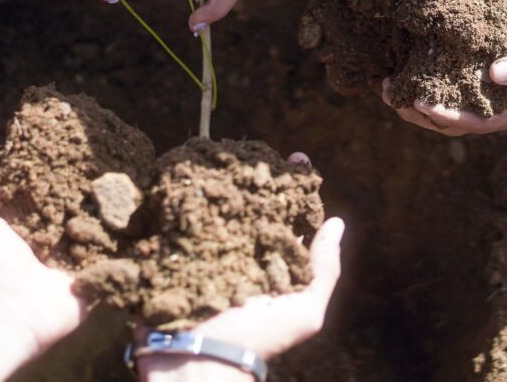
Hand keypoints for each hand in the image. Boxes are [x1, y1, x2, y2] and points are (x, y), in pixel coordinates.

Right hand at [136, 151, 343, 380]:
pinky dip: (177, 198)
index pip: (286, 214)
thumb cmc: (256, 341)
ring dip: (214, 180)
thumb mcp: (304, 312)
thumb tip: (337, 224)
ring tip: (216, 154)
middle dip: (250, 173)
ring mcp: (202, 250)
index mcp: (271, 260)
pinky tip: (181, 175)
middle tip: (250, 147)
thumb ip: (324, 270)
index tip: (297, 158)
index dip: (293, 185)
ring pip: (211, 206)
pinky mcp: (168, 254)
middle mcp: (239, 251)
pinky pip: (174, 220)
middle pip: (248, 202)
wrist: (196, 364)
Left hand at [387, 0, 506, 134]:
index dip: (447, 117)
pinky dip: (434, 68)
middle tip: (389, 93)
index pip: (479, 123)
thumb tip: (494, 74)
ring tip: (390, 80)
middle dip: (422, 111)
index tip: (418, 102)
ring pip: (453, 96)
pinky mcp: (493, 58)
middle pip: (459, 118)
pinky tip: (410, 55)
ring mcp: (501, 81)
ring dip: (422, 91)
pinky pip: (458, 70)